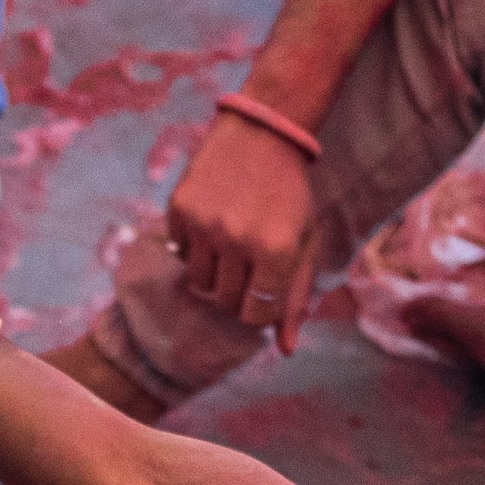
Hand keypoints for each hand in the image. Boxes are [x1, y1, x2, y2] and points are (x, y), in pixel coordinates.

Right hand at [163, 111, 321, 353]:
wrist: (261, 134)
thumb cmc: (289, 195)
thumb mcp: (305, 243)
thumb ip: (295, 298)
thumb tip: (284, 350)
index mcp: (276, 250)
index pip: (256, 315)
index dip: (259, 308)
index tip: (264, 288)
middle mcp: (237, 239)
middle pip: (226, 302)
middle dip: (238, 290)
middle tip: (249, 261)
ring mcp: (204, 224)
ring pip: (199, 283)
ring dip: (214, 272)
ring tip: (230, 243)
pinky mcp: (180, 209)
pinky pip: (179, 253)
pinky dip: (193, 247)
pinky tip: (212, 223)